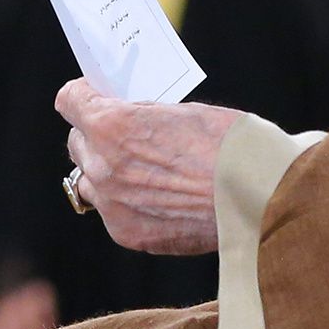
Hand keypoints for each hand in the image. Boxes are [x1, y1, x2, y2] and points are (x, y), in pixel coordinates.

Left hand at [55, 80, 238, 255]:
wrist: (258, 194)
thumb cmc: (228, 144)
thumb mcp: (179, 112)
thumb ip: (142, 118)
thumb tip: (127, 122)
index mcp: (112, 125)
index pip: (70, 102)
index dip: (83, 96)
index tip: (95, 96)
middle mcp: (103, 165)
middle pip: (77, 143)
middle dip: (96, 136)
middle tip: (124, 136)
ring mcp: (113, 204)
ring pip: (89, 182)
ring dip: (106, 173)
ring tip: (140, 172)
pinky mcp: (128, 233)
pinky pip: (113, 213)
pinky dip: (128, 204)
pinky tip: (158, 199)